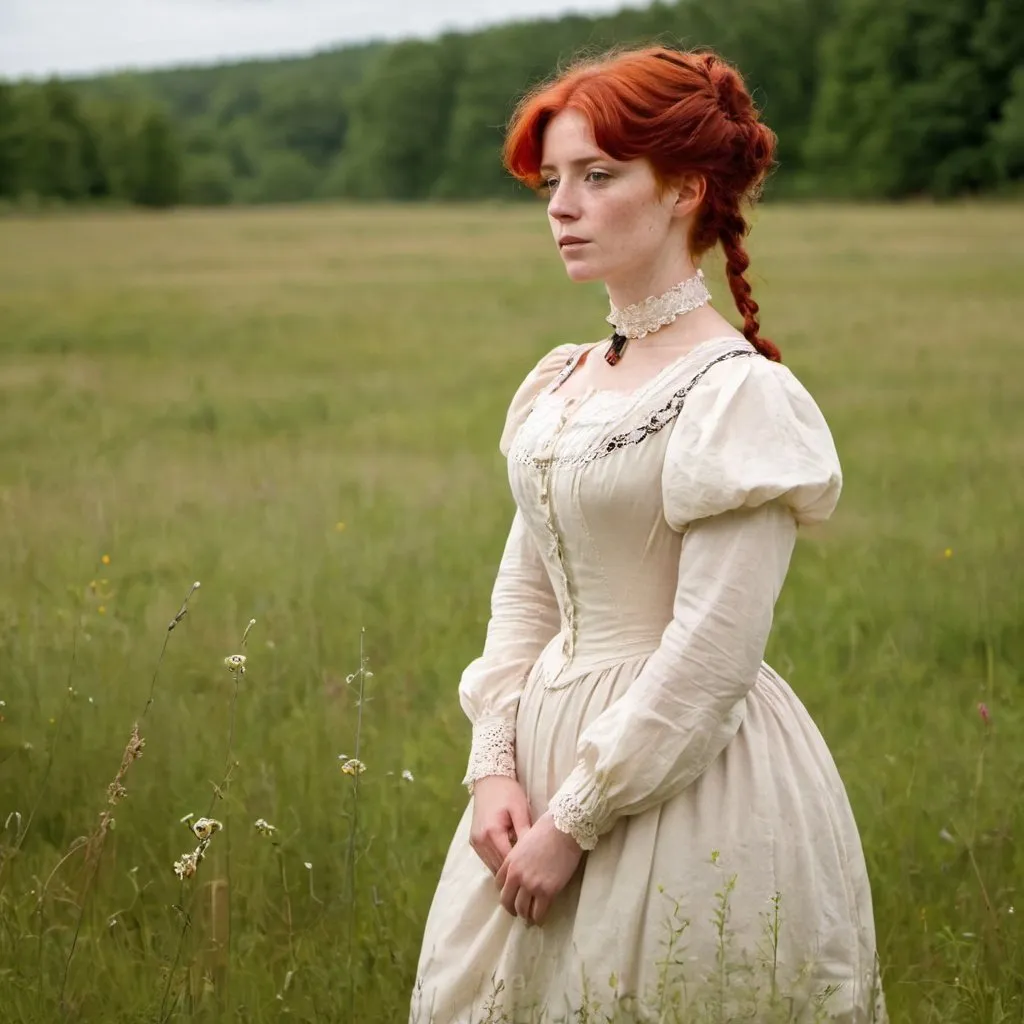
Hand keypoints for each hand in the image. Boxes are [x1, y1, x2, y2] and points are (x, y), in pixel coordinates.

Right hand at [469, 775, 532, 874]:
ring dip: (506, 869)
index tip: (535, 873)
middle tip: (531, 876)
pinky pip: (487, 859)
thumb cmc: (508, 792)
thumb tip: (533, 853)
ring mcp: (475, 842)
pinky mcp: (474, 841)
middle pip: (499, 867)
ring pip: (492, 866)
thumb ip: (525, 832)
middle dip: (514, 872)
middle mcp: (480, 840)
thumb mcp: (520, 809)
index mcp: (492, 832)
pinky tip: (511, 860)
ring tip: (523, 871)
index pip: (508, 861)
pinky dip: (498, 862)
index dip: (521, 869)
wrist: (489, 780)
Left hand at [496, 811, 583, 926]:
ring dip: (525, 915)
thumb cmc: (547, 829)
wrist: (564, 830)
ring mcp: (531, 885)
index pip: (499, 884)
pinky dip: (538, 918)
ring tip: (530, 918)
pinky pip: (538, 912)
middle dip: (511, 909)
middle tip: (518, 912)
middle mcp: (516, 875)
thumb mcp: (524, 841)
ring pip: (522, 909)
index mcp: (510, 861)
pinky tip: (541, 919)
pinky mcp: (547, 891)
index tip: (511, 896)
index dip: (505, 892)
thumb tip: (524, 865)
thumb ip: (519, 856)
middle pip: (507, 900)